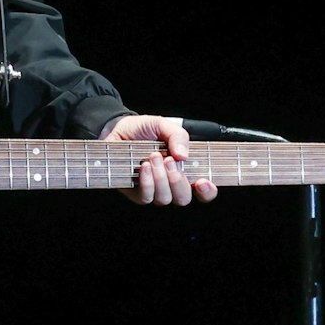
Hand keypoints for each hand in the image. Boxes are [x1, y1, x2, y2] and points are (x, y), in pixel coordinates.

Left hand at [102, 114, 218, 205]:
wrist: (117, 129)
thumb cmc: (143, 130)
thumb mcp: (164, 125)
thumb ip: (178, 136)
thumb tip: (183, 155)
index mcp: (185, 170)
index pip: (204, 191)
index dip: (207, 191)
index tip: (202, 181)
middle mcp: (171, 184)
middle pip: (184, 198)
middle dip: (178, 181)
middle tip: (169, 160)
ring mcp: (154, 190)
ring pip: (165, 198)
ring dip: (161, 178)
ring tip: (154, 156)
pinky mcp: (137, 193)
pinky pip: (146, 197)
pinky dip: (147, 181)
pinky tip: (144, 166)